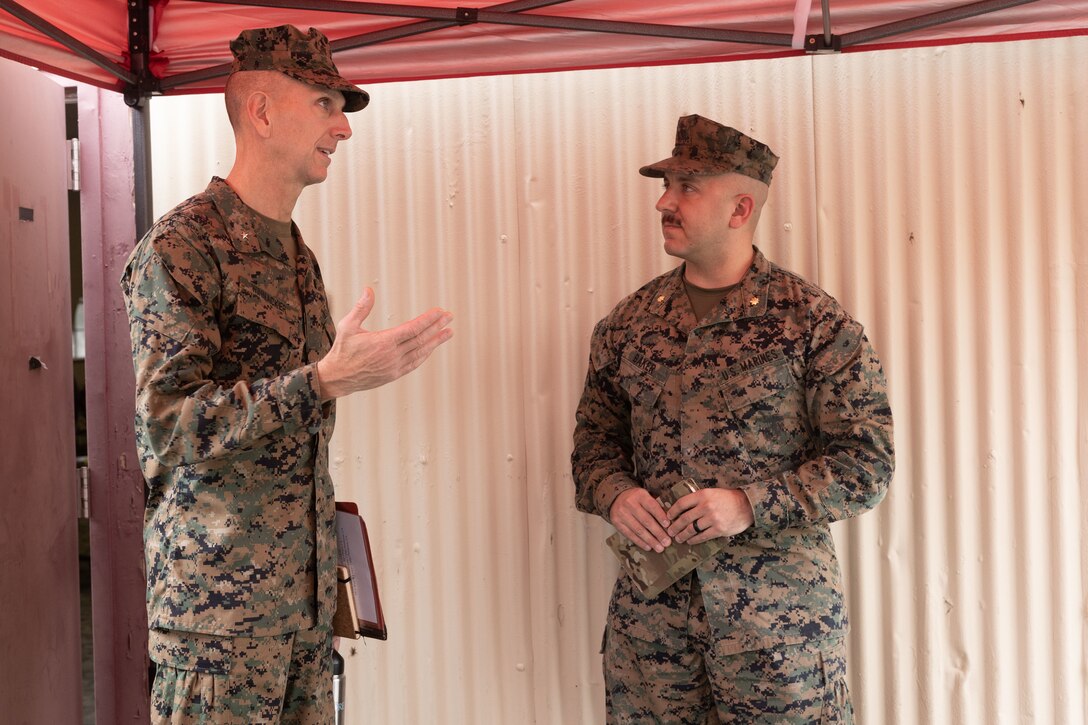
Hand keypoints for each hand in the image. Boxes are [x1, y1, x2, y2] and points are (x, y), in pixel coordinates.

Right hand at [316, 288, 453, 399]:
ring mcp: (395, 366)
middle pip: (421, 339)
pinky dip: (425, 354)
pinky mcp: (394, 374)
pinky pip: (414, 363)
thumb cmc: (342, 350)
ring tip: (449, 332)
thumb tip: (369, 289)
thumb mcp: (348, 326)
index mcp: (383, 342)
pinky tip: (432, 348)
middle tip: (450, 317)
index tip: (440, 312)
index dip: (428, 320)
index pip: (413, 328)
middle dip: (437, 327)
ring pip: (421, 352)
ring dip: (436, 341)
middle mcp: (392, 355)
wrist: (338, 378)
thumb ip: (361, 308)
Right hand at [609, 488, 671, 552]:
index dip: (660, 516)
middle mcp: (630, 503)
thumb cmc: (637, 499)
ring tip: (660, 548)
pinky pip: (630, 534)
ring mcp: (622, 514)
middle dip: (658, 533)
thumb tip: (671, 521)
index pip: (652, 506)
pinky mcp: (617, 523)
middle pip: (646, 520)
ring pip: (638, 529)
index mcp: (640, 495)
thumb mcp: (646, 496)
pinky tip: (648, 547)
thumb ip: (656, 506)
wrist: (616, 497)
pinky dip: (640, 542)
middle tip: (667, 542)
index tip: (668, 526)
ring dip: (650, 540)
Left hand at [667, 488, 753, 544]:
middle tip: (669, 531)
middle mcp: (706, 506)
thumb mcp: (711, 493)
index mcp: (703, 495)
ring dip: (682, 535)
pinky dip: (694, 540)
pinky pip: (702, 536)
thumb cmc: (727, 499)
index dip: (672, 511)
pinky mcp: (719, 529)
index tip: (667, 517)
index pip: (681, 503)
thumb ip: (698, 499)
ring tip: (678, 538)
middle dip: (675, 527)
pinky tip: (690, 541)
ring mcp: (712, 519)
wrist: (747, 506)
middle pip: (684, 518)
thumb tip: (681, 508)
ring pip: (692, 529)